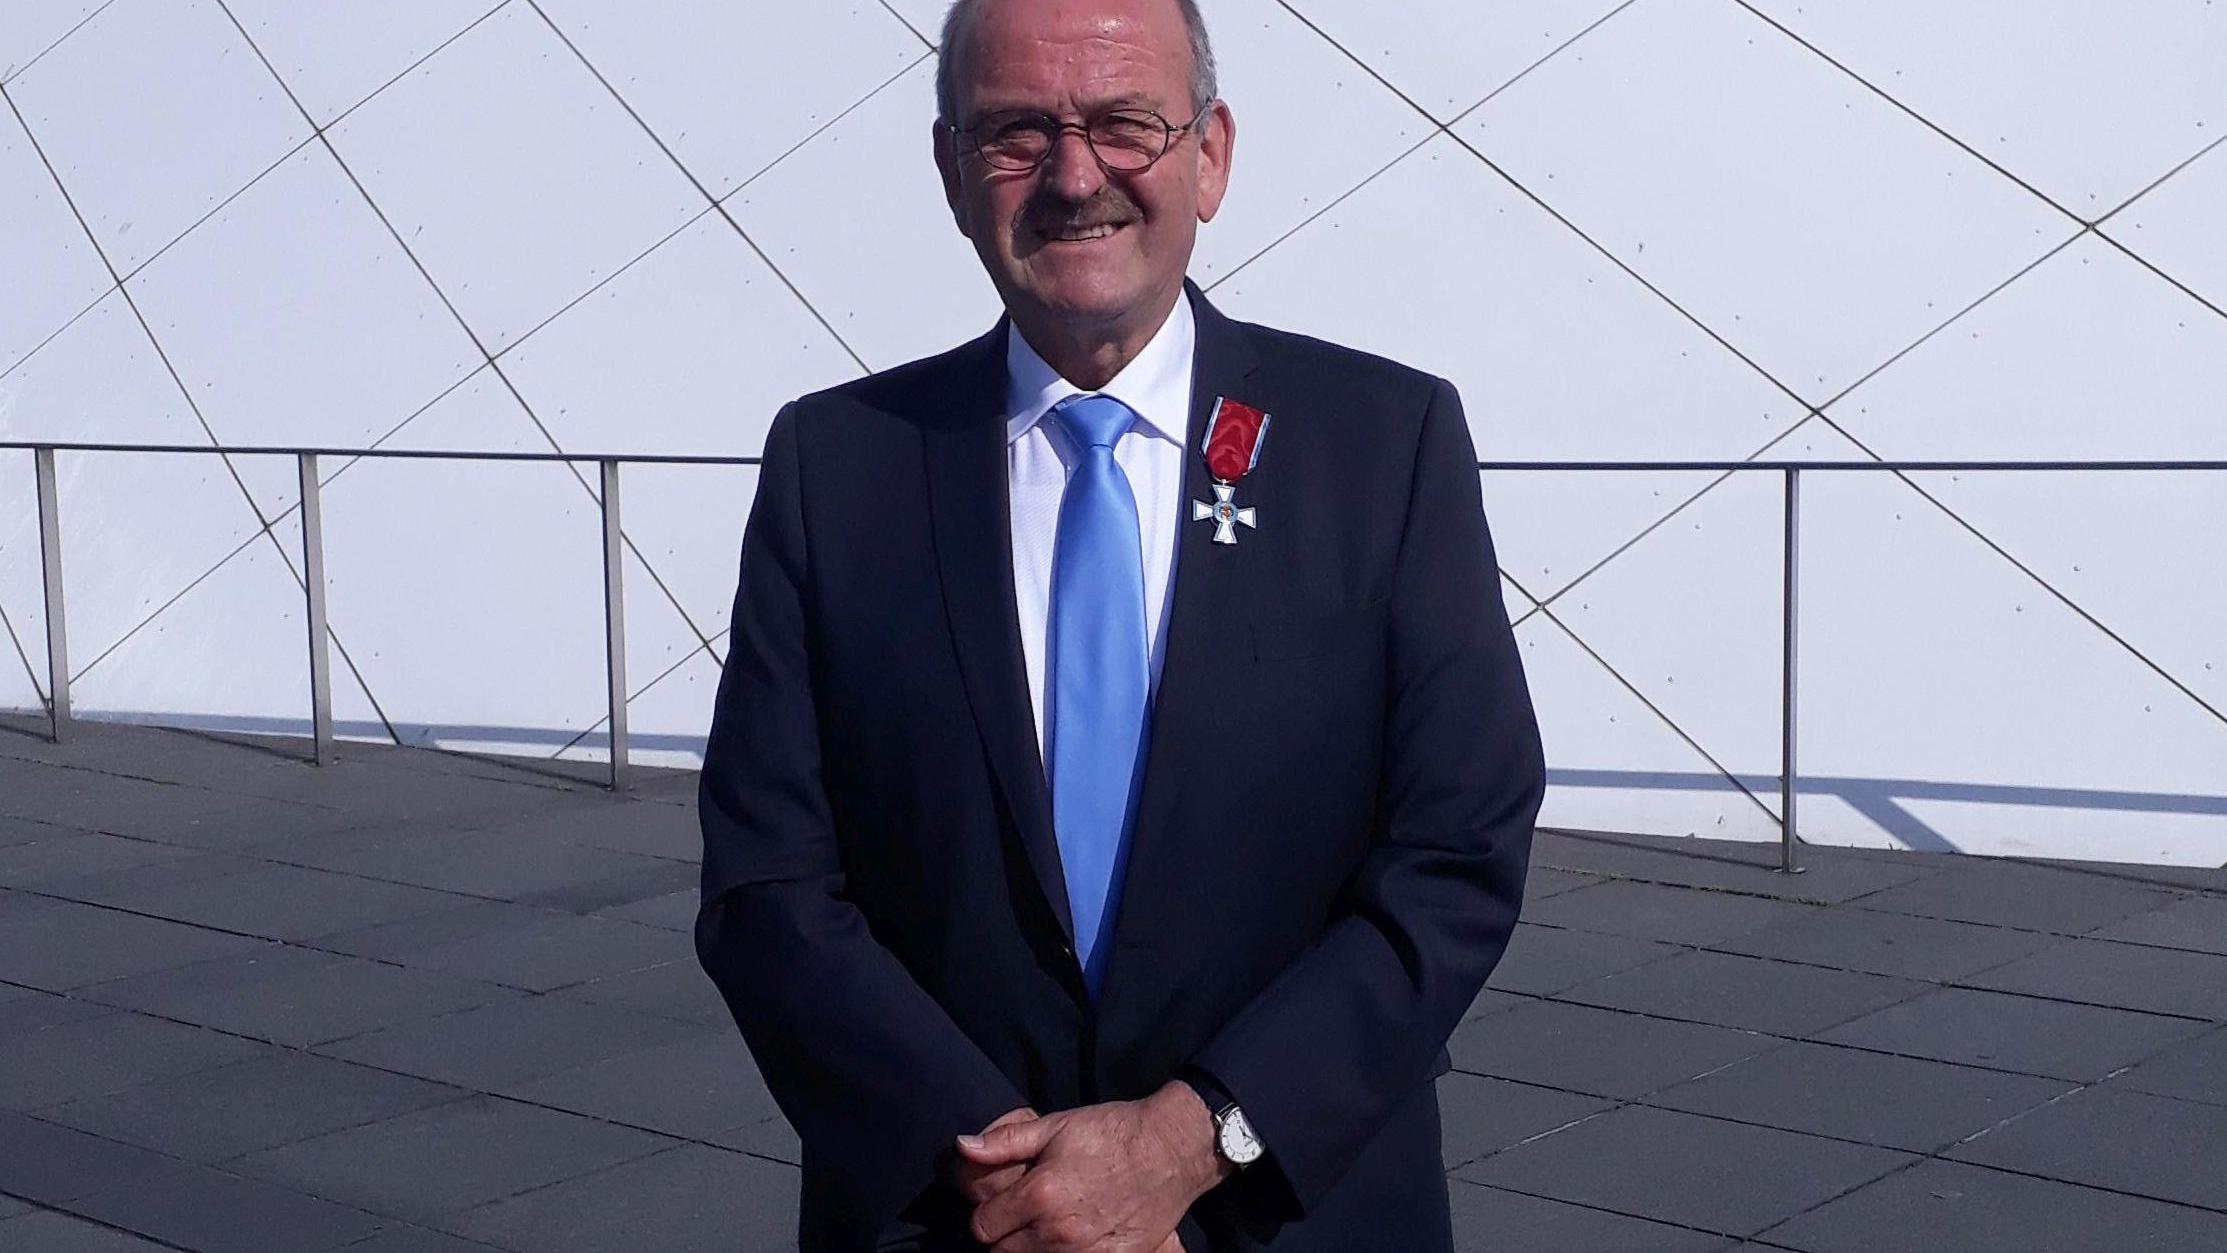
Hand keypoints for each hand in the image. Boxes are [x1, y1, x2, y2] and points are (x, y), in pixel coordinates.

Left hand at [953, 1082, 1219, 1251]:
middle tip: (1022, 1216)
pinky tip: (1073, 1239)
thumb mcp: (1056, 1125)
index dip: (987, 1215)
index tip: (1001, 1205)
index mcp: (1039, 1194)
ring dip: (1031, 1250)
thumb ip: (1004, 1143)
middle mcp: (1058, 1231)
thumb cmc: (1112, 1132)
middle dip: (1005, 1236)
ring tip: (1047, 1227)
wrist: (1171, 1149)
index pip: (983, 1226)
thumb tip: (961, 1146)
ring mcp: (1086, 1252)